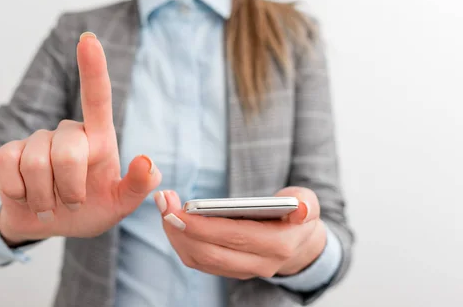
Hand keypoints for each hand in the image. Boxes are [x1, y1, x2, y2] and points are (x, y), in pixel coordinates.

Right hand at [0, 32, 161, 244]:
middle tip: (73, 204)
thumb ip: (138, 186)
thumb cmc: (89, 208)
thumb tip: (147, 161)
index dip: (93, 68)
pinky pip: (8, 167)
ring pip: (35, 164)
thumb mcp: (119, 204)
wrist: (47, 223)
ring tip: (50, 203)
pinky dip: (19, 193)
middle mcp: (69, 132)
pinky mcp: (9, 152)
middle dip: (70, 189)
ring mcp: (38, 141)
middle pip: (68, 152)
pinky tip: (26, 195)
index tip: (89, 40)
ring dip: (44, 197)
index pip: (97, 98)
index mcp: (99, 139)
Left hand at [154, 187, 326, 278]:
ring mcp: (241, 271)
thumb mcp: (308, 203)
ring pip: (199, 260)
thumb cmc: (297, 215)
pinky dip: (181, 240)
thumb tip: (301, 208)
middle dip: (181, 228)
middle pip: (210, 252)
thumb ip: (306, 204)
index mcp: (278, 245)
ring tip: (165, 206)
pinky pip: (197, 260)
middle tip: (164, 202)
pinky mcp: (227, 270)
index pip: (234, 237)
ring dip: (176, 234)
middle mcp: (258, 264)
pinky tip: (172, 218)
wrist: (299, 242)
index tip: (179, 209)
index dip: (203, 226)